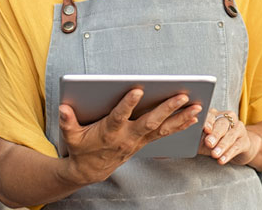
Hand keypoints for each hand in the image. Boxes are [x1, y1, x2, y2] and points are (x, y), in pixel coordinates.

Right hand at [58, 89, 201, 184]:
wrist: (91, 170)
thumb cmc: (81, 148)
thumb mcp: (71, 136)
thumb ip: (67, 121)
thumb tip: (63, 108)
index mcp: (109, 132)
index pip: (119, 116)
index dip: (128, 104)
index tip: (138, 90)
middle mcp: (127, 136)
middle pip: (150, 121)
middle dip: (167, 108)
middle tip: (182, 95)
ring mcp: (139, 140)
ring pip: (163, 128)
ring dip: (181, 117)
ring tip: (197, 106)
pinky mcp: (145, 142)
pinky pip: (166, 133)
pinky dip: (180, 125)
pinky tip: (194, 117)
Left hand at [199, 109, 261, 165]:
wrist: (235, 149)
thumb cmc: (215, 142)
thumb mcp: (204, 139)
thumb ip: (198, 137)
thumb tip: (187, 139)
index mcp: (215, 115)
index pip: (211, 115)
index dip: (208, 122)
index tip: (205, 129)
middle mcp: (228, 119)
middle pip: (222, 124)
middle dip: (215, 134)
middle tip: (209, 143)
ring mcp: (238, 128)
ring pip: (231, 135)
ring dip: (222, 145)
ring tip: (215, 155)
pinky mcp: (245, 140)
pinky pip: (237, 146)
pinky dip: (228, 154)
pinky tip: (222, 160)